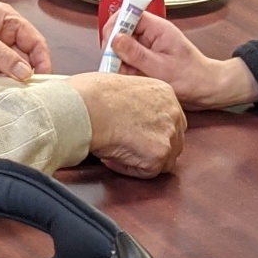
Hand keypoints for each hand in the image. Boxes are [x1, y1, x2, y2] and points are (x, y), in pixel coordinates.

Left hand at [0, 0, 51, 79]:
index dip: (41, 60)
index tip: (42, 78)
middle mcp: (2, 33)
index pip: (34, 41)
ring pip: (6, 70)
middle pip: (22, 58)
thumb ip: (3, 57)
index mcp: (7, 19)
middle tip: (10, 85)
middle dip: (15, 73)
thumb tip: (27, 73)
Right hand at [67, 73, 185, 176]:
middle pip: (173, 140)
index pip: (170, 119)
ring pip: (163, 159)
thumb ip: (136, 101)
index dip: (152, 131)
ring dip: (141, 159)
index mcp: (165, 93)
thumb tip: (129, 113)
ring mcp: (168, 135)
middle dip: (152, 147)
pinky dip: (128, 169)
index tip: (137, 135)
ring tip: (118, 152)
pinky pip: (147, 172)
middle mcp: (173, 113)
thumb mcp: (124, 85)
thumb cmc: (91, 95)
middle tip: (129, 147)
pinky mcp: (158, 155)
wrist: (85, 108)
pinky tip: (112, 158)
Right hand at [110, 10, 257, 110]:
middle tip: (116, 65)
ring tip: (129, 75)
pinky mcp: (146, 60)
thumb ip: (136, 54)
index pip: (128, 15)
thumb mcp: (162, 68)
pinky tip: (133, 79)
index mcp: (157, 28)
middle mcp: (151, 35)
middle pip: (121, 32)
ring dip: (120, 63)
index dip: (115, 28)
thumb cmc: (192, 77)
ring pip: (122, 49)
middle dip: (115, 49)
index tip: (109, 45)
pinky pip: (128, 62)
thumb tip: (115, 39)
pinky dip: (126, 71)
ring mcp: (147, 47)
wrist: (207, 90)